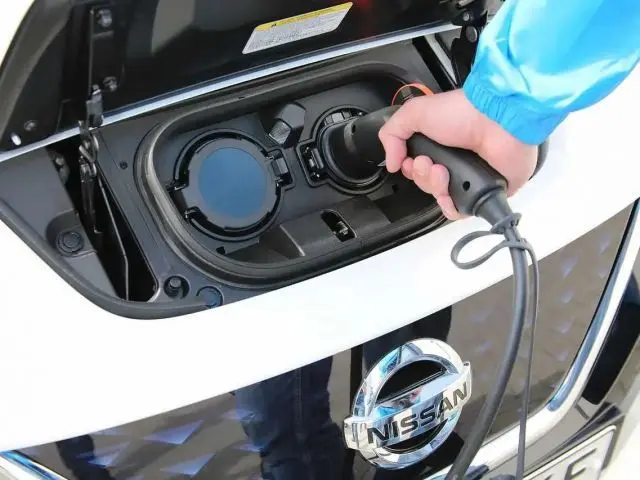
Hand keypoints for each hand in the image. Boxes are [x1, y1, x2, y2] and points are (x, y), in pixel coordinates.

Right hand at [378, 89, 537, 219]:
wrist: (499, 120)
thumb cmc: (463, 111)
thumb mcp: (416, 112)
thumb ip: (392, 134)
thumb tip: (391, 164)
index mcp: (439, 143)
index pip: (416, 167)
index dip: (410, 168)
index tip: (411, 160)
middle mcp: (454, 161)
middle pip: (426, 184)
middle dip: (422, 176)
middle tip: (429, 163)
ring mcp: (469, 177)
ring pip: (441, 199)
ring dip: (435, 188)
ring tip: (443, 172)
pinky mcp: (484, 190)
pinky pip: (462, 210)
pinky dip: (452, 206)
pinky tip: (450, 193)